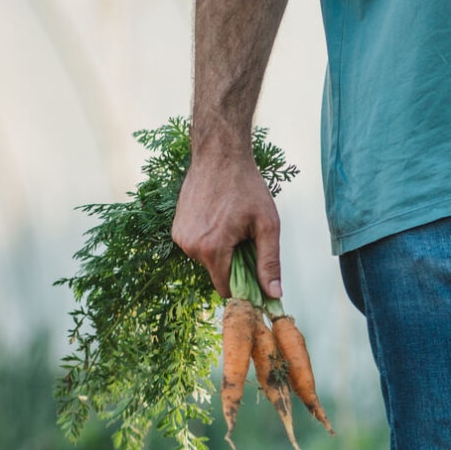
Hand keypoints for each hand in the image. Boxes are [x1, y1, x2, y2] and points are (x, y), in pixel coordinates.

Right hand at [172, 154, 281, 298]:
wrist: (219, 155)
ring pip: (207, 261)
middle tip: (245, 239)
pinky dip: (209, 241)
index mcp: (213, 248)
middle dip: (234, 265)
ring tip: (230, 225)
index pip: (226, 289)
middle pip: (217, 274)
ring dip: (221, 252)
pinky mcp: (176, 229)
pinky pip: (197, 248)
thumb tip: (273, 294)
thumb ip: (270, 262)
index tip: (256, 277)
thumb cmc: (246, 186)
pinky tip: (217, 219)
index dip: (243, 288)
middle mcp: (191, 246)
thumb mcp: (267, 225)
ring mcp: (180, 237)